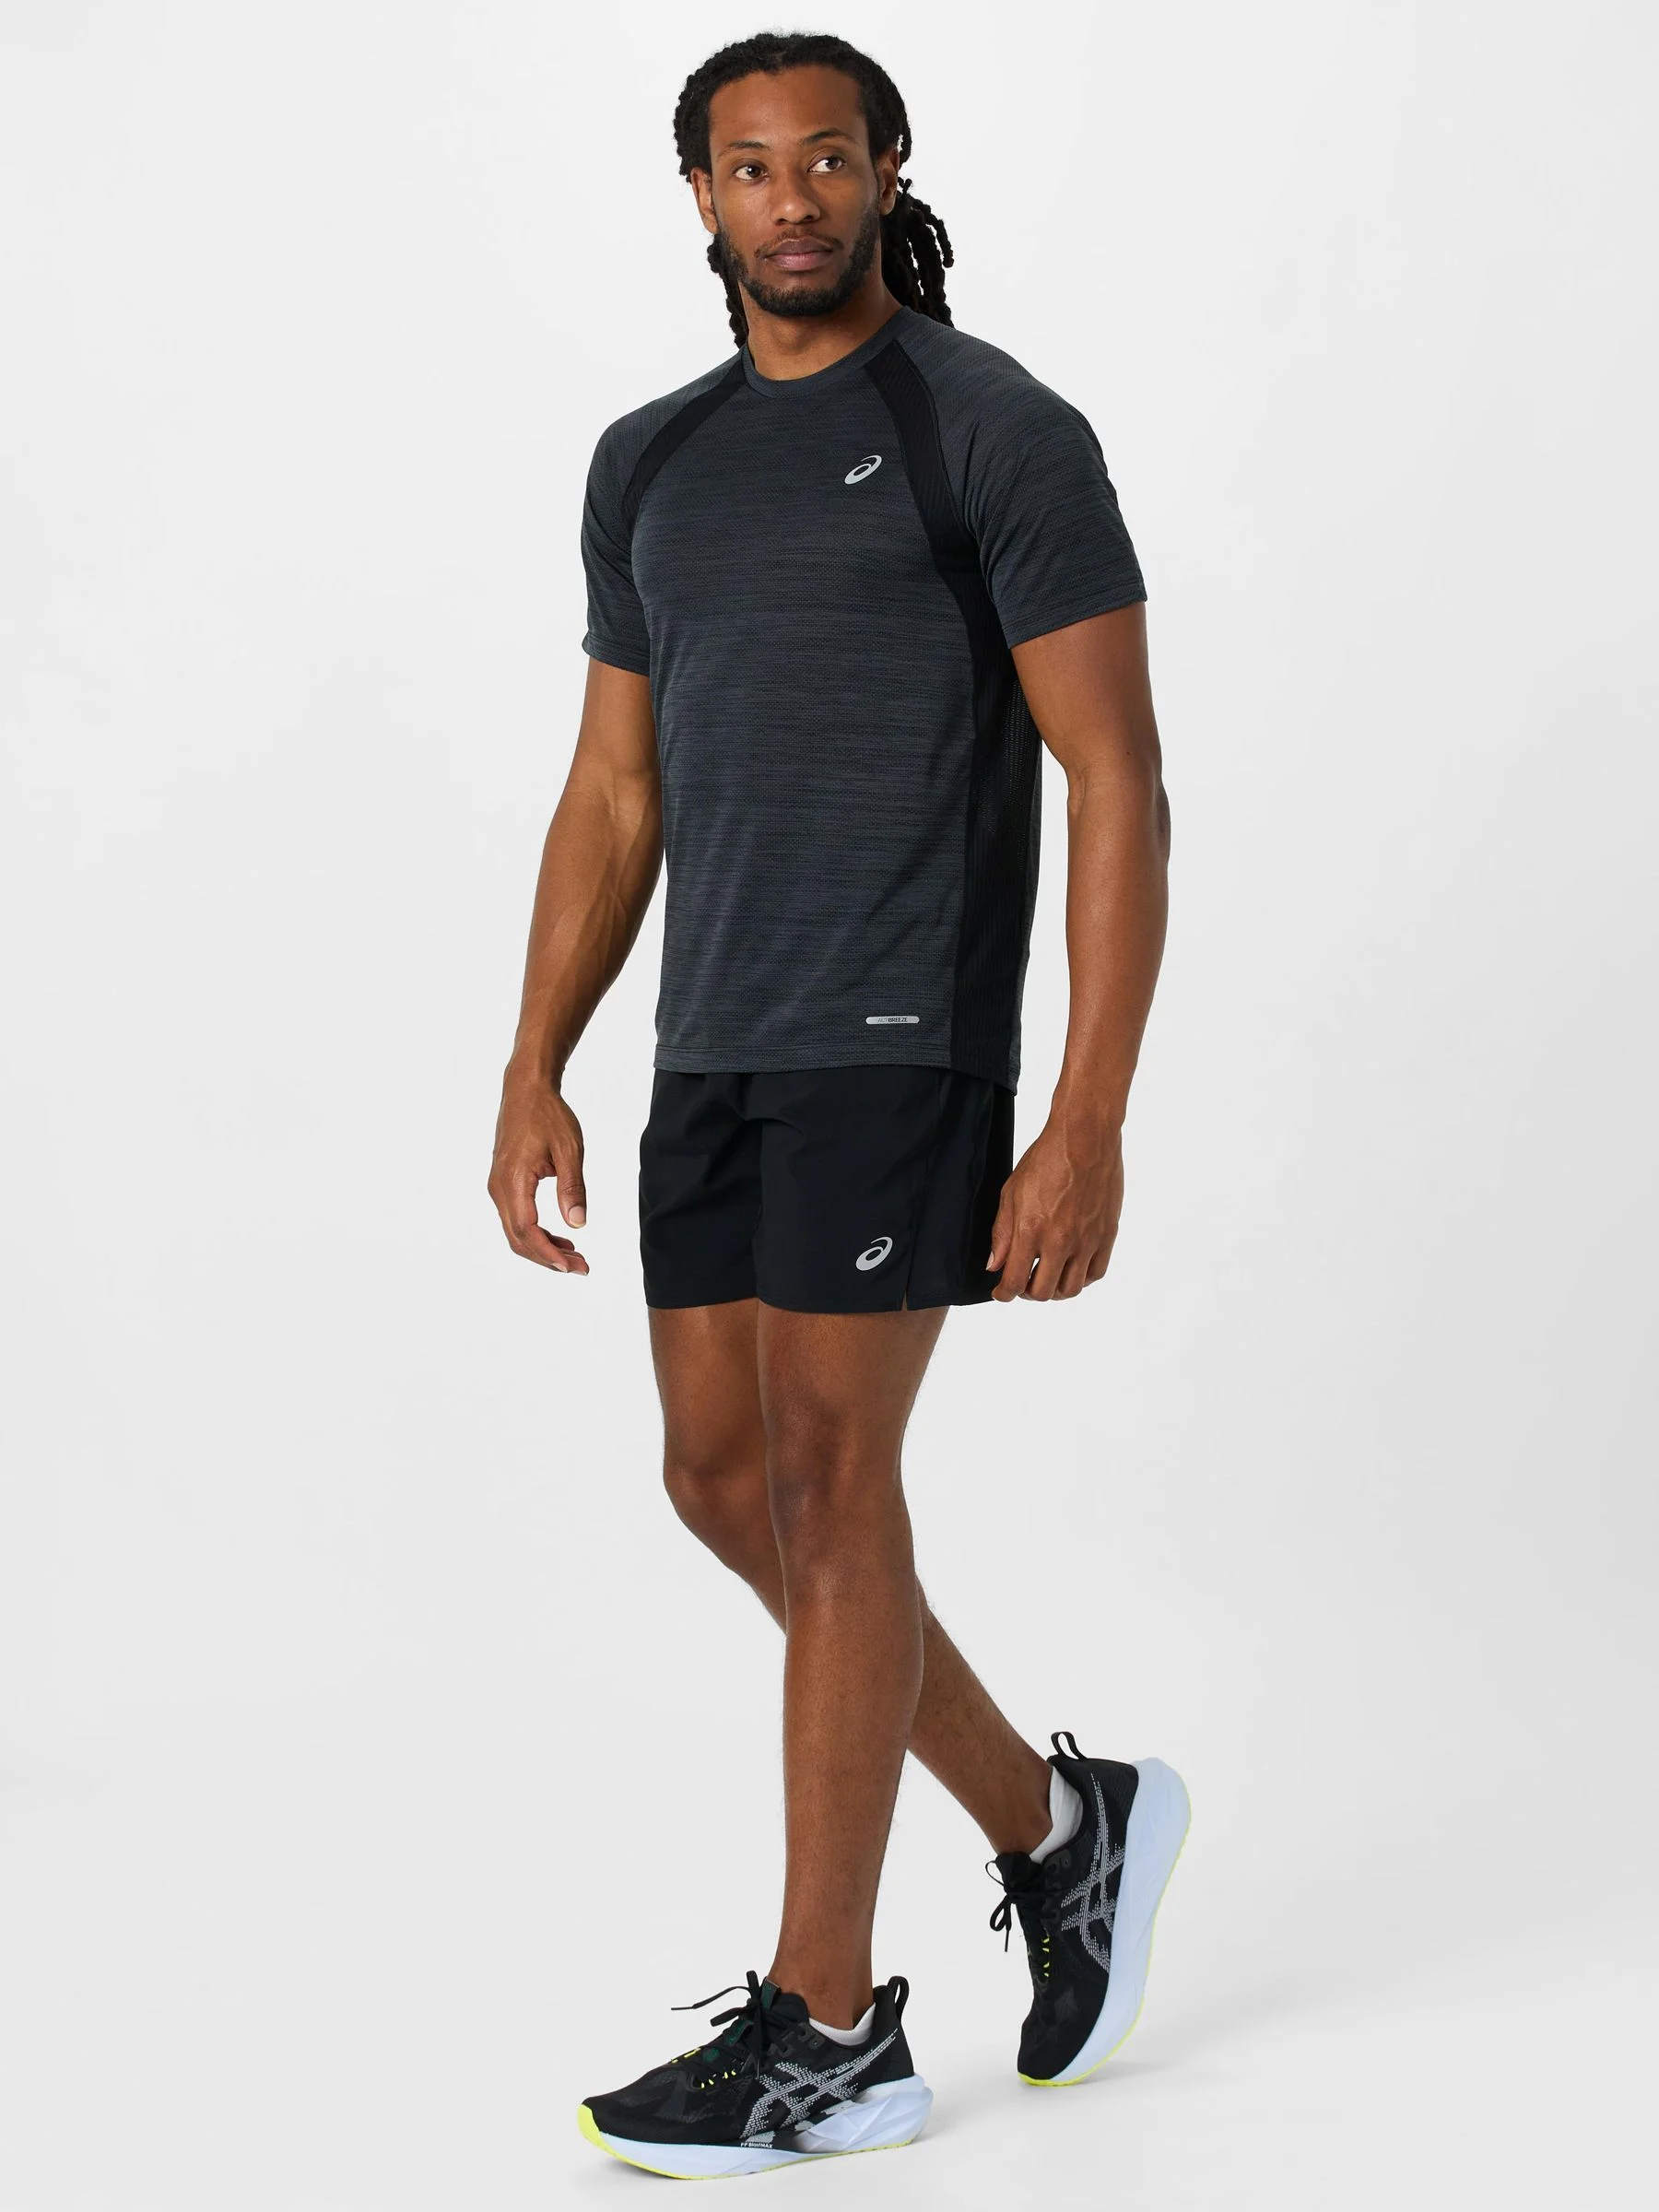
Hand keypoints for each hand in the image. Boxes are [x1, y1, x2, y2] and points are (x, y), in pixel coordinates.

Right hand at [488, 1071, 589, 1273]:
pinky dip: (536, 1233)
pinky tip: (560, 1236)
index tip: (572, 1266)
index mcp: (513, 1180)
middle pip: (518, 1237)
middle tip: (581, 1267)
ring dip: (543, 1247)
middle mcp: (499, 1187)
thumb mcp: (569, 1150)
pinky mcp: (503, 1183)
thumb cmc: (548, 1115)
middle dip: (548, 1257)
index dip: (547, 1253)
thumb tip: (577, 1223)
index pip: (526, 1230)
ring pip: (515, 1231)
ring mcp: (498, 1186)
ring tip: (575, 1255)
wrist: (525, 1089)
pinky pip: (516, 1217)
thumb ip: (572, 1188)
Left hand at [987, 1116, 1123, 1301]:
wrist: (1085, 1138)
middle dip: (1027, 1293)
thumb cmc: (1045, 1159)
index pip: (1015, 1282)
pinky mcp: (1107, 1234)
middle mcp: (1060, 1241)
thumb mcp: (1011, 1192)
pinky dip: (1081, 1278)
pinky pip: (1096, 1273)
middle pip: (1042, 1292)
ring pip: (1071, 1289)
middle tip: (1023, 1282)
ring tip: (1047, 1277)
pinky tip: (1071, 1268)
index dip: (1004, 1294)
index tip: (1001, 1293)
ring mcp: (1087, 1240)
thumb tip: (995, 1266)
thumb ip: (1002, 1233)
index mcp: (1031, 1231)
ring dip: (1054, 1290)